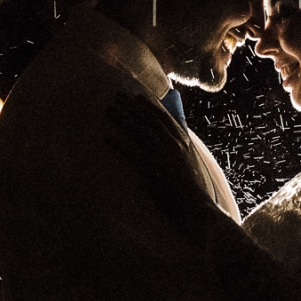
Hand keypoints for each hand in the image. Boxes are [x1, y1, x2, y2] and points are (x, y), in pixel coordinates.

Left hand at [103, 90, 215, 229]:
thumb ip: (178, 149)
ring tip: (109, 109)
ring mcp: (162, 155)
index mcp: (182, 141)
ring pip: (139, 131)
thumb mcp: (188, 162)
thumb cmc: (189, 187)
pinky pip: (132, 153)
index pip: (163, 117)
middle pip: (148, 120)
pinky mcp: (152, 169)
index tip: (137, 97)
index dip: (148, 106)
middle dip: (131, 106)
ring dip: (122, 118)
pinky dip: (118, 143)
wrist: (194, 205)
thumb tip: (167, 139)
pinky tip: (107, 136)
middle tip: (117, 95)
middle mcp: (172, 144)